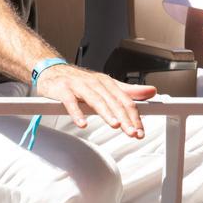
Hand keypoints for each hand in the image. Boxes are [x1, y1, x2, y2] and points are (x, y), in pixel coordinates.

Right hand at [35, 63, 154, 137]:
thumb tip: (150, 91)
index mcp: (106, 82)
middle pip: (112, 101)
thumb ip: (128, 90)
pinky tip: (82, 123)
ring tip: (115, 125)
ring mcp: (78, 85)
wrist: (51, 70)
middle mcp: (94, 82)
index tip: (140, 131)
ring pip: (95, 99)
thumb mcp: (105, 85)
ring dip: (106, 113)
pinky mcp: (62, 89)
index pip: (124, 100)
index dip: (134, 116)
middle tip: (132, 132)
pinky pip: (70, 102)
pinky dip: (76, 113)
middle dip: (124, 118)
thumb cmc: (79, 81)